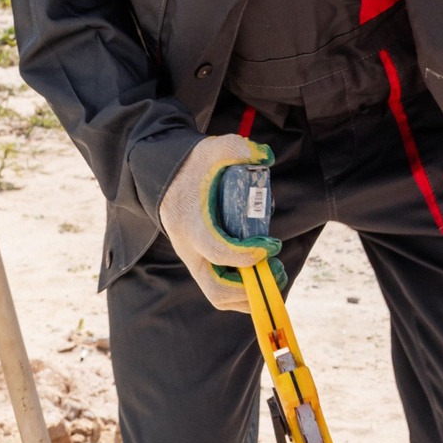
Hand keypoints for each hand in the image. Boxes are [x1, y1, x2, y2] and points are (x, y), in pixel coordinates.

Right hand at [157, 134, 279, 311]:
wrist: (165, 177)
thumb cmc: (192, 165)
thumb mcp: (212, 148)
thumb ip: (236, 147)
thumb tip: (266, 156)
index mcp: (190, 224)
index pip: (217, 252)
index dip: (247, 255)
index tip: (272, 245)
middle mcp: (189, 248)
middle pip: (215, 288)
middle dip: (250, 288)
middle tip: (277, 268)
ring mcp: (193, 259)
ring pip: (217, 295)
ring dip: (248, 294)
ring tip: (275, 272)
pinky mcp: (201, 262)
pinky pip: (220, 289)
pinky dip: (243, 291)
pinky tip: (265, 273)